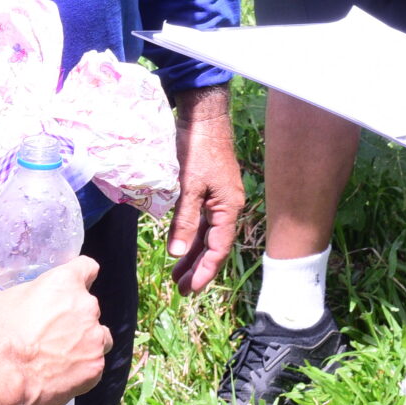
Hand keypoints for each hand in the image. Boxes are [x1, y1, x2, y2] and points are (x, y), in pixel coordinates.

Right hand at [0, 257, 107, 404]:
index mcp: (64, 283)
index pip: (87, 268)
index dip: (79, 277)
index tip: (70, 288)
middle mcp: (86, 306)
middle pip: (89, 307)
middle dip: (74, 318)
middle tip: (52, 332)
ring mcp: (94, 337)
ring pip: (98, 336)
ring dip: (85, 343)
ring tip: (61, 356)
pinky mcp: (95, 367)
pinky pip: (94, 365)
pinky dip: (82, 370)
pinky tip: (61, 377)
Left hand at [167, 85, 242, 294]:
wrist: (202, 115)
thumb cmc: (197, 148)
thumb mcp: (188, 186)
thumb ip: (184, 220)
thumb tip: (177, 253)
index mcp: (228, 207)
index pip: (218, 248)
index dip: (205, 270)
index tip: (192, 289)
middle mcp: (226, 206)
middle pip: (213, 244)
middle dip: (197, 267)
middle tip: (181, 289)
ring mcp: (217, 197)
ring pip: (205, 233)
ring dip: (192, 253)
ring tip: (177, 274)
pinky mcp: (207, 189)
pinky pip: (200, 220)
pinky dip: (190, 235)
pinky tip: (179, 245)